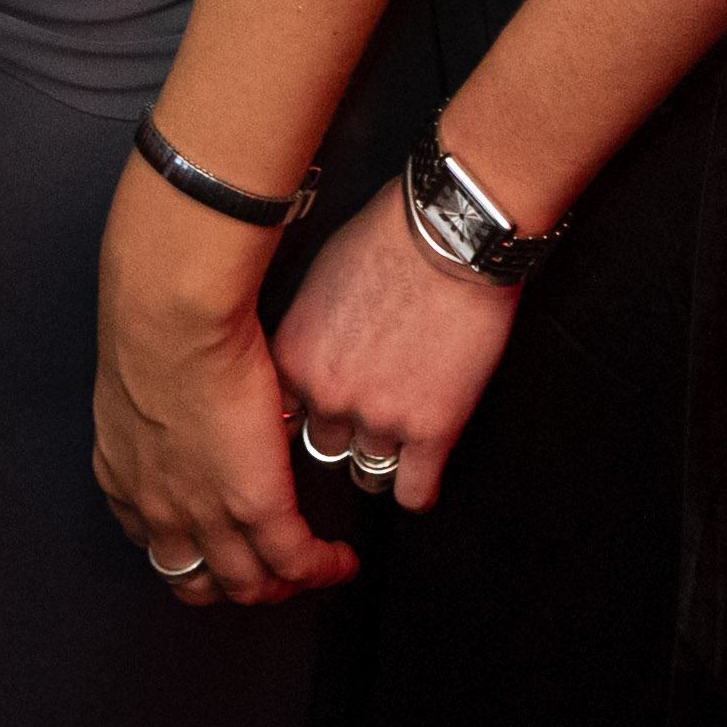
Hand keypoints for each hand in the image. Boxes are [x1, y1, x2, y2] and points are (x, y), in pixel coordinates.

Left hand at [95, 173, 352, 606]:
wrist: (169, 315)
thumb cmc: (152, 318)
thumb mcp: (142, 374)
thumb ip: (165, 400)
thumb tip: (200, 389)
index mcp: (126, 475)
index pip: (155, 539)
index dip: (189, 552)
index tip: (212, 544)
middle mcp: (157, 508)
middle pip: (196, 579)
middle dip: (232, 585)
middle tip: (265, 573)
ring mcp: (205, 515)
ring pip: (245, 584)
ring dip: (280, 586)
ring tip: (310, 571)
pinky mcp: (255, 505)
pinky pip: (294, 561)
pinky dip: (321, 569)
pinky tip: (339, 561)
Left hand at [269, 190, 519, 514]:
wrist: (451, 233)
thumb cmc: (387, 238)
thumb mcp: (318, 280)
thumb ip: (307, 332)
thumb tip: (312, 355)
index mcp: (293, 360)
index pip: (275, 420)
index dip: (300, 417)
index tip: (313, 418)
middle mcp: (327, 397)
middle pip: (321, 446)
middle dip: (344, 431)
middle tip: (369, 409)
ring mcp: (380, 418)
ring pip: (366, 470)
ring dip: (382, 454)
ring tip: (400, 432)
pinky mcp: (433, 429)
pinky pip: (414, 492)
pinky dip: (417, 490)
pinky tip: (421, 477)